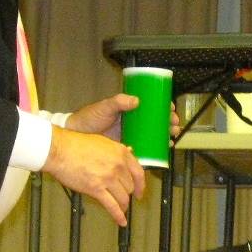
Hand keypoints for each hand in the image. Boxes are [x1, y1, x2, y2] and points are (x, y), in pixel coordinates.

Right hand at [41, 124, 146, 226]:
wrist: (59, 150)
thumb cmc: (75, 145)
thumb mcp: (102, 142)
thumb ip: (117, 150)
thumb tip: (129, 151)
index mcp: (121, 153)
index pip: (138, 172)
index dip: (141, 185)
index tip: (140, 191)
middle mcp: (118, 165)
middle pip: (130, 187)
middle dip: (127, 194)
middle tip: (123, 198)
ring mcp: (108, 178)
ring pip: (123, 197)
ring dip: (123, 205)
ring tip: (121, 209)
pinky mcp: (96, 189)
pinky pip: (112, 206)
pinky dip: (118, 215)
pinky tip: (121, 221)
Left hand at [64, 93, 182, 139]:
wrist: (77, 136)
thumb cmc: (89, 118)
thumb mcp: (105, 107)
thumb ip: (118, 102)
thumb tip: (136, 100)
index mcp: (129, 109)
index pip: (152, 105)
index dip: (164, 106)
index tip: (171, 109)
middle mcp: (133, 121)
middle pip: (157, 120)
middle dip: (169, 123)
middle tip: (174, 126)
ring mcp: (131, 134)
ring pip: (154, 134)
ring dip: (165, 136)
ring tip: (171, 139)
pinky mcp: (127, 147)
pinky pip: (145, 148)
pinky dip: (155, 150)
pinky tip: (162, 151)